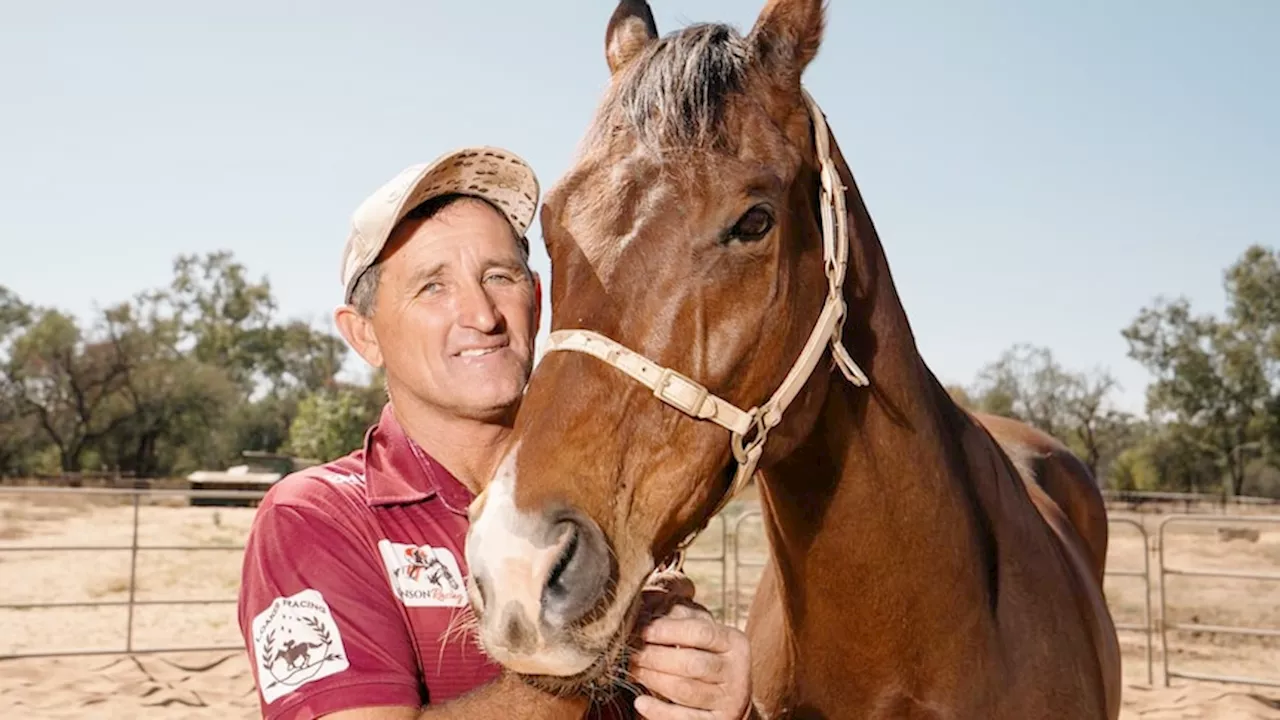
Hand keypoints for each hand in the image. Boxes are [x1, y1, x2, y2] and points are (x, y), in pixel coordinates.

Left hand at [629, 573, 751, 719]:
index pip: (701, 632)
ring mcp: (730, 699)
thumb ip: (681, 618)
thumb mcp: (703, 635)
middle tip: (631, 653)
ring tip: (633, 671)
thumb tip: (647, 608)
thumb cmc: (708, 657)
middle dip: (656, 658)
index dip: (668, 631)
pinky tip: (641, 702)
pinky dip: (659, 711)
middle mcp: (737, 671)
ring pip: (685, 690)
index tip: (643, 630)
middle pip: (692, 663)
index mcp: (734, 642)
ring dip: (653, 680)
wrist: (732, 697)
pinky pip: (685, 718)